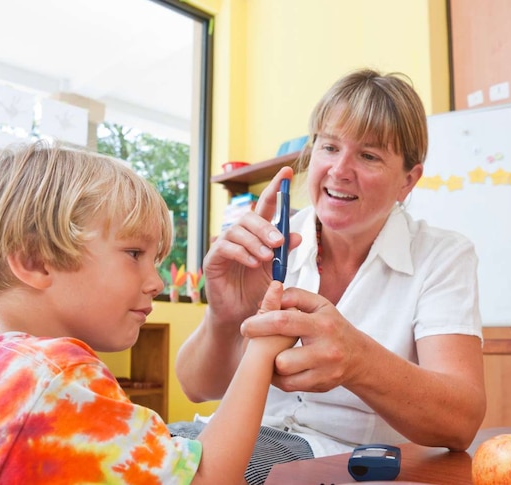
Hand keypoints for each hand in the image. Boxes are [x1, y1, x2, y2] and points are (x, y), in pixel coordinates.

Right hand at [202, 166, 300, 326]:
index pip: (267, 206)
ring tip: (267, 257)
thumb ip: (285, 253)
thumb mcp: (277, 273)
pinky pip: (225, 247)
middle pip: (251, 217)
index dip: (276, 187)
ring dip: (256, 241)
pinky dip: (242, 252)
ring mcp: (225, 246)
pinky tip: (253, 263)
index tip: (287, 171)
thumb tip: (298, 234)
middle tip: (278, 242)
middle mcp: (240, 235)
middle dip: (266, 227)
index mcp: (258, 235)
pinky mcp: (213, 259)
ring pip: (238, 230)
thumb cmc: (258, 293)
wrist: (241, 316)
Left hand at [240, 286, 368, 392]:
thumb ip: (295, 296)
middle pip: (280, 357)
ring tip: (275, 354)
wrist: (358, 356)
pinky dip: (280, 377)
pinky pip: (288, 385)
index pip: (284, 322)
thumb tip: (272, 295)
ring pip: (283, 373)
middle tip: (260, 343)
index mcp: (322, 324)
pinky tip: (283, 366)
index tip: (246, 326)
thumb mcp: (319, 304)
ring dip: (273, 364)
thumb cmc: (332, 327)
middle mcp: (325, 349)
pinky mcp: (321, 385)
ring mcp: (324, 371)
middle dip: (265, 350)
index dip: (259, 324)